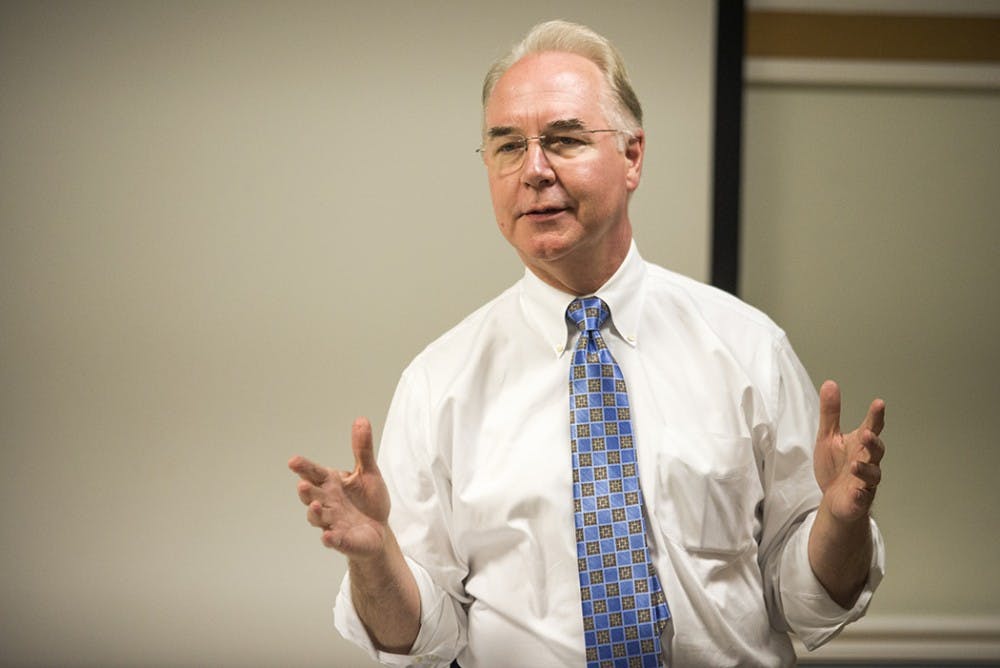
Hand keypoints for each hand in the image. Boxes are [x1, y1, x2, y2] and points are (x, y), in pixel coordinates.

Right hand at [288, 417, 390, 558]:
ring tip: (316, 506)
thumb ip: (362, 449)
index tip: (293, 461)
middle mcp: (327, 503)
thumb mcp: (369, 472)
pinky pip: (334, 540)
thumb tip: (362, 420)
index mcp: (331, 484)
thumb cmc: (369, 501)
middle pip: (311, 496)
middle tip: (302, 485)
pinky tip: (328, 536)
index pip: (314, 473)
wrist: (379, 531)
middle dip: (306, 492)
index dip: (304, 468)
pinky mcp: (342, 540)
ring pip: (318, 518)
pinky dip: (330, 539)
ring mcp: (332, 522)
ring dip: (315, 513)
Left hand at [813, 380, 885, 522]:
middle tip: (867, 434)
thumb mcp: (828, 436)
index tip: (879, 404)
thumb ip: (831, 413)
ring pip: (872, 475)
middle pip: (876, 450)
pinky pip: (863, 499)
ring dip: (864, 470)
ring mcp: (865, 481)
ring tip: (853, 465)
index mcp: (860, 444)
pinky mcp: (859, 500)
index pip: (871, 427)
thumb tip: (830, 384)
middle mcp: (867, 461)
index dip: (876, 416)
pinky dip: (861, 496)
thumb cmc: (835, 466)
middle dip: (873, 442)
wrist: (834, 499)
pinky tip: (856, 492)